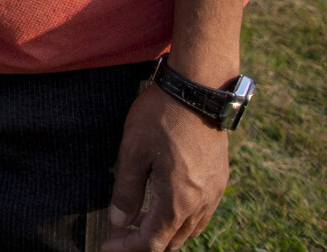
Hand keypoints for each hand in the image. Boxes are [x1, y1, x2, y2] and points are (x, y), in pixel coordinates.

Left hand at [103, 83, 231, 250]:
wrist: (198, 91)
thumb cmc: (161, 117)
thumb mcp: (133, 151)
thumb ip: (126, 190)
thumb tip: (119, 221)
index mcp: (178, 200)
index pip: (152, 242)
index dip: (128, 247)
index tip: (107, 246)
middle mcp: (201, 203)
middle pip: (173, 241)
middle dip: (143, 243)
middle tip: (118, 235)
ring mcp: (215, 193)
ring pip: (189, 230)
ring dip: (163, 233)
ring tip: (136, 223)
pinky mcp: (219, 180)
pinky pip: (201, 214)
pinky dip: (180, 220)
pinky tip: (163, 207)